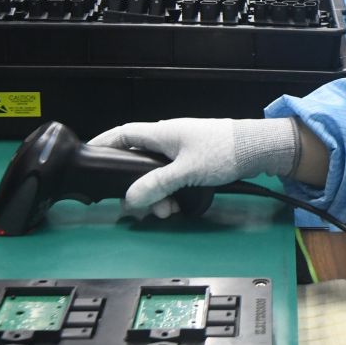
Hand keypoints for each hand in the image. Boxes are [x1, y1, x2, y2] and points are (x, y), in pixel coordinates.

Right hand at [87, 118, 301, 215]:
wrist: (256, 149)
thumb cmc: (223, 151)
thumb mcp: (186, 171)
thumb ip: (156, 184)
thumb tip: (131, 199)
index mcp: (160, 133)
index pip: (122, 135)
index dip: (103, 144)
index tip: (89, 156)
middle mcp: (167, 139)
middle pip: (138, 162)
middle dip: (138, 187)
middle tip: (142, 208)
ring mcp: (181, 149)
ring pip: (156, 174)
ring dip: (157, 194)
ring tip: (167, 211)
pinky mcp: (193, 160)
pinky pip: (172, 178)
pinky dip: (171, 192)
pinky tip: (177, 205)